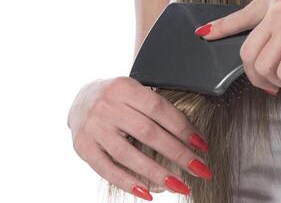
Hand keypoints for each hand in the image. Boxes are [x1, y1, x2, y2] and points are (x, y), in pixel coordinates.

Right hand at [68, 77, 212, 199]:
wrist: (79, 99)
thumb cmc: (119, 98)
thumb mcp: (136, 92)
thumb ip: (157, 108)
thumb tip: (191, 137)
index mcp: (124, 88)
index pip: (159, 109)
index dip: (183, 128)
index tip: (201, 146)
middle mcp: (106, 106)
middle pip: (148, 133)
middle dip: (178, 154)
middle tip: (200, 170)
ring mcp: (92, 127)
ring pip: (128, 155)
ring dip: (157, 173)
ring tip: (179, 186)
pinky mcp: (82, 147)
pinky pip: (107, 169)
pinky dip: (128, 183)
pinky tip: (147, 193)